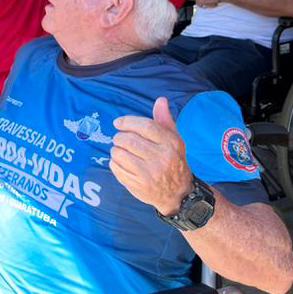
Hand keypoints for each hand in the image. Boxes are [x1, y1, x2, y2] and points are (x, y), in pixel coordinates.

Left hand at [110, 97, 192, 216]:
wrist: (178, 193)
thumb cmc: (173, 160)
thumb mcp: (173, 140)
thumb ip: (164, 120)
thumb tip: (161, 100)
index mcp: (171, 144)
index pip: (146, 126)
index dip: (128, 122)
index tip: (118, 123)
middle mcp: (162, 158)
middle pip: (129, 140)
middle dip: (119, 137)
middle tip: (120, 139)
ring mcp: (149, 174)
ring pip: (119, 154)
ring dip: (116, 150)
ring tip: (122, 151)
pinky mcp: (139, 186)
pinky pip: (116, 169)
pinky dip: (114, 163)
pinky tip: (122, 163)